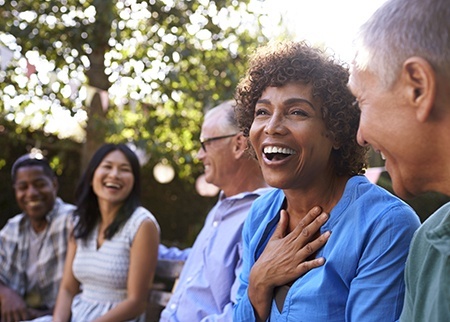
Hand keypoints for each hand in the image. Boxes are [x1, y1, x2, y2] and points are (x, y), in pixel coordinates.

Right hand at [0, 288, 28, 321]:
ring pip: (11, 321)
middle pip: (18, 321)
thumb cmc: (18, 300)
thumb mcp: (23, 305)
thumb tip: (29, 319)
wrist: (8, 294)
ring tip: (14, 321)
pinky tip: (9, 321)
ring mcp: (9, 311)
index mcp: (23, 307)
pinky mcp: (4, 312)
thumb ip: (25, 312)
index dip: (26, 321)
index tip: (26, 321)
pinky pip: (4, 320)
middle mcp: (16, 309)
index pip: (26, 318)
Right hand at [248, 206, 329, 320]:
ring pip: (309, 248)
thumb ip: (281, 225)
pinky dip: (314, 263)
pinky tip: (323, 260)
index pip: (301, 225)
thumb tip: (283, 211)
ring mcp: (295, 259)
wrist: (262, 274)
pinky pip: (307, 266)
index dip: (310, 216)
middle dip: (317, 223)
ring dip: (319, 241)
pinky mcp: (296, 270)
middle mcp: (292, 247)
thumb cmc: (268, 255)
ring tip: (329, 233)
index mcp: (288, 239)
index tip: (318, 208)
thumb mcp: (274, 238)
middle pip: (306, 233)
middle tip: (326, 214)